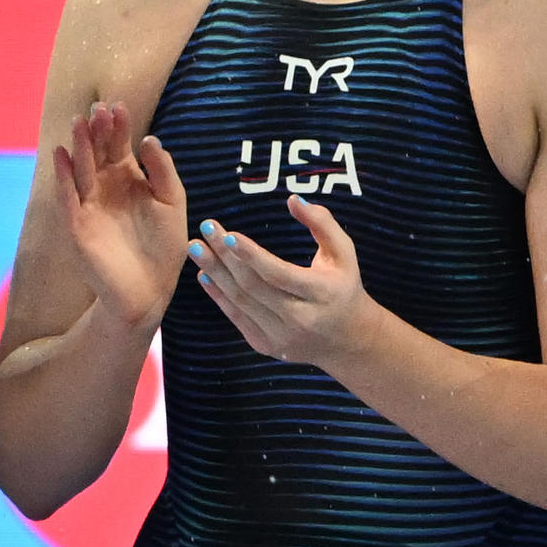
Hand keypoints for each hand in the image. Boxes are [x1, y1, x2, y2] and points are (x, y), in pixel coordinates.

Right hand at [46, 100, 190, 330]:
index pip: (120, 147)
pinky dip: (64, 176)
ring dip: (79, 146)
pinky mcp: (78, 224)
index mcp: (129, 181)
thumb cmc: (163, 247)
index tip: (119, 106)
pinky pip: (68, 196)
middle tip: (98, 109)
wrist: (149, 289)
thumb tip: (149, 138)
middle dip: (97, 131)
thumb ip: (163, 173)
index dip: (119, 128)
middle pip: (98, 153)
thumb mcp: (172, 205)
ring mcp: (89, 204)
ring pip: (82, 169)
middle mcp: (105, 188)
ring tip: (79, 122)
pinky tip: (62, 154)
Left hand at [191, 195, 379, 370]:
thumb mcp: (344, 254)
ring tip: (196, 248)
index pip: (280, 274)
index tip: (229, 234)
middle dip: (225, 257)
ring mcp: (282, 336)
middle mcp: (302, 319)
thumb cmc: (343, 288)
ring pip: (240, 301)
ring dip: (215, 272)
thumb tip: (293, 200)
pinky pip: (237, 317)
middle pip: (253, 285)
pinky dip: (218, 295)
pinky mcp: (267, 346)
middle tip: (205, 230)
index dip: (252, 256)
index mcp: (322, 294)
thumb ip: (323, 224)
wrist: (350, 340)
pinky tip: (205, 274)